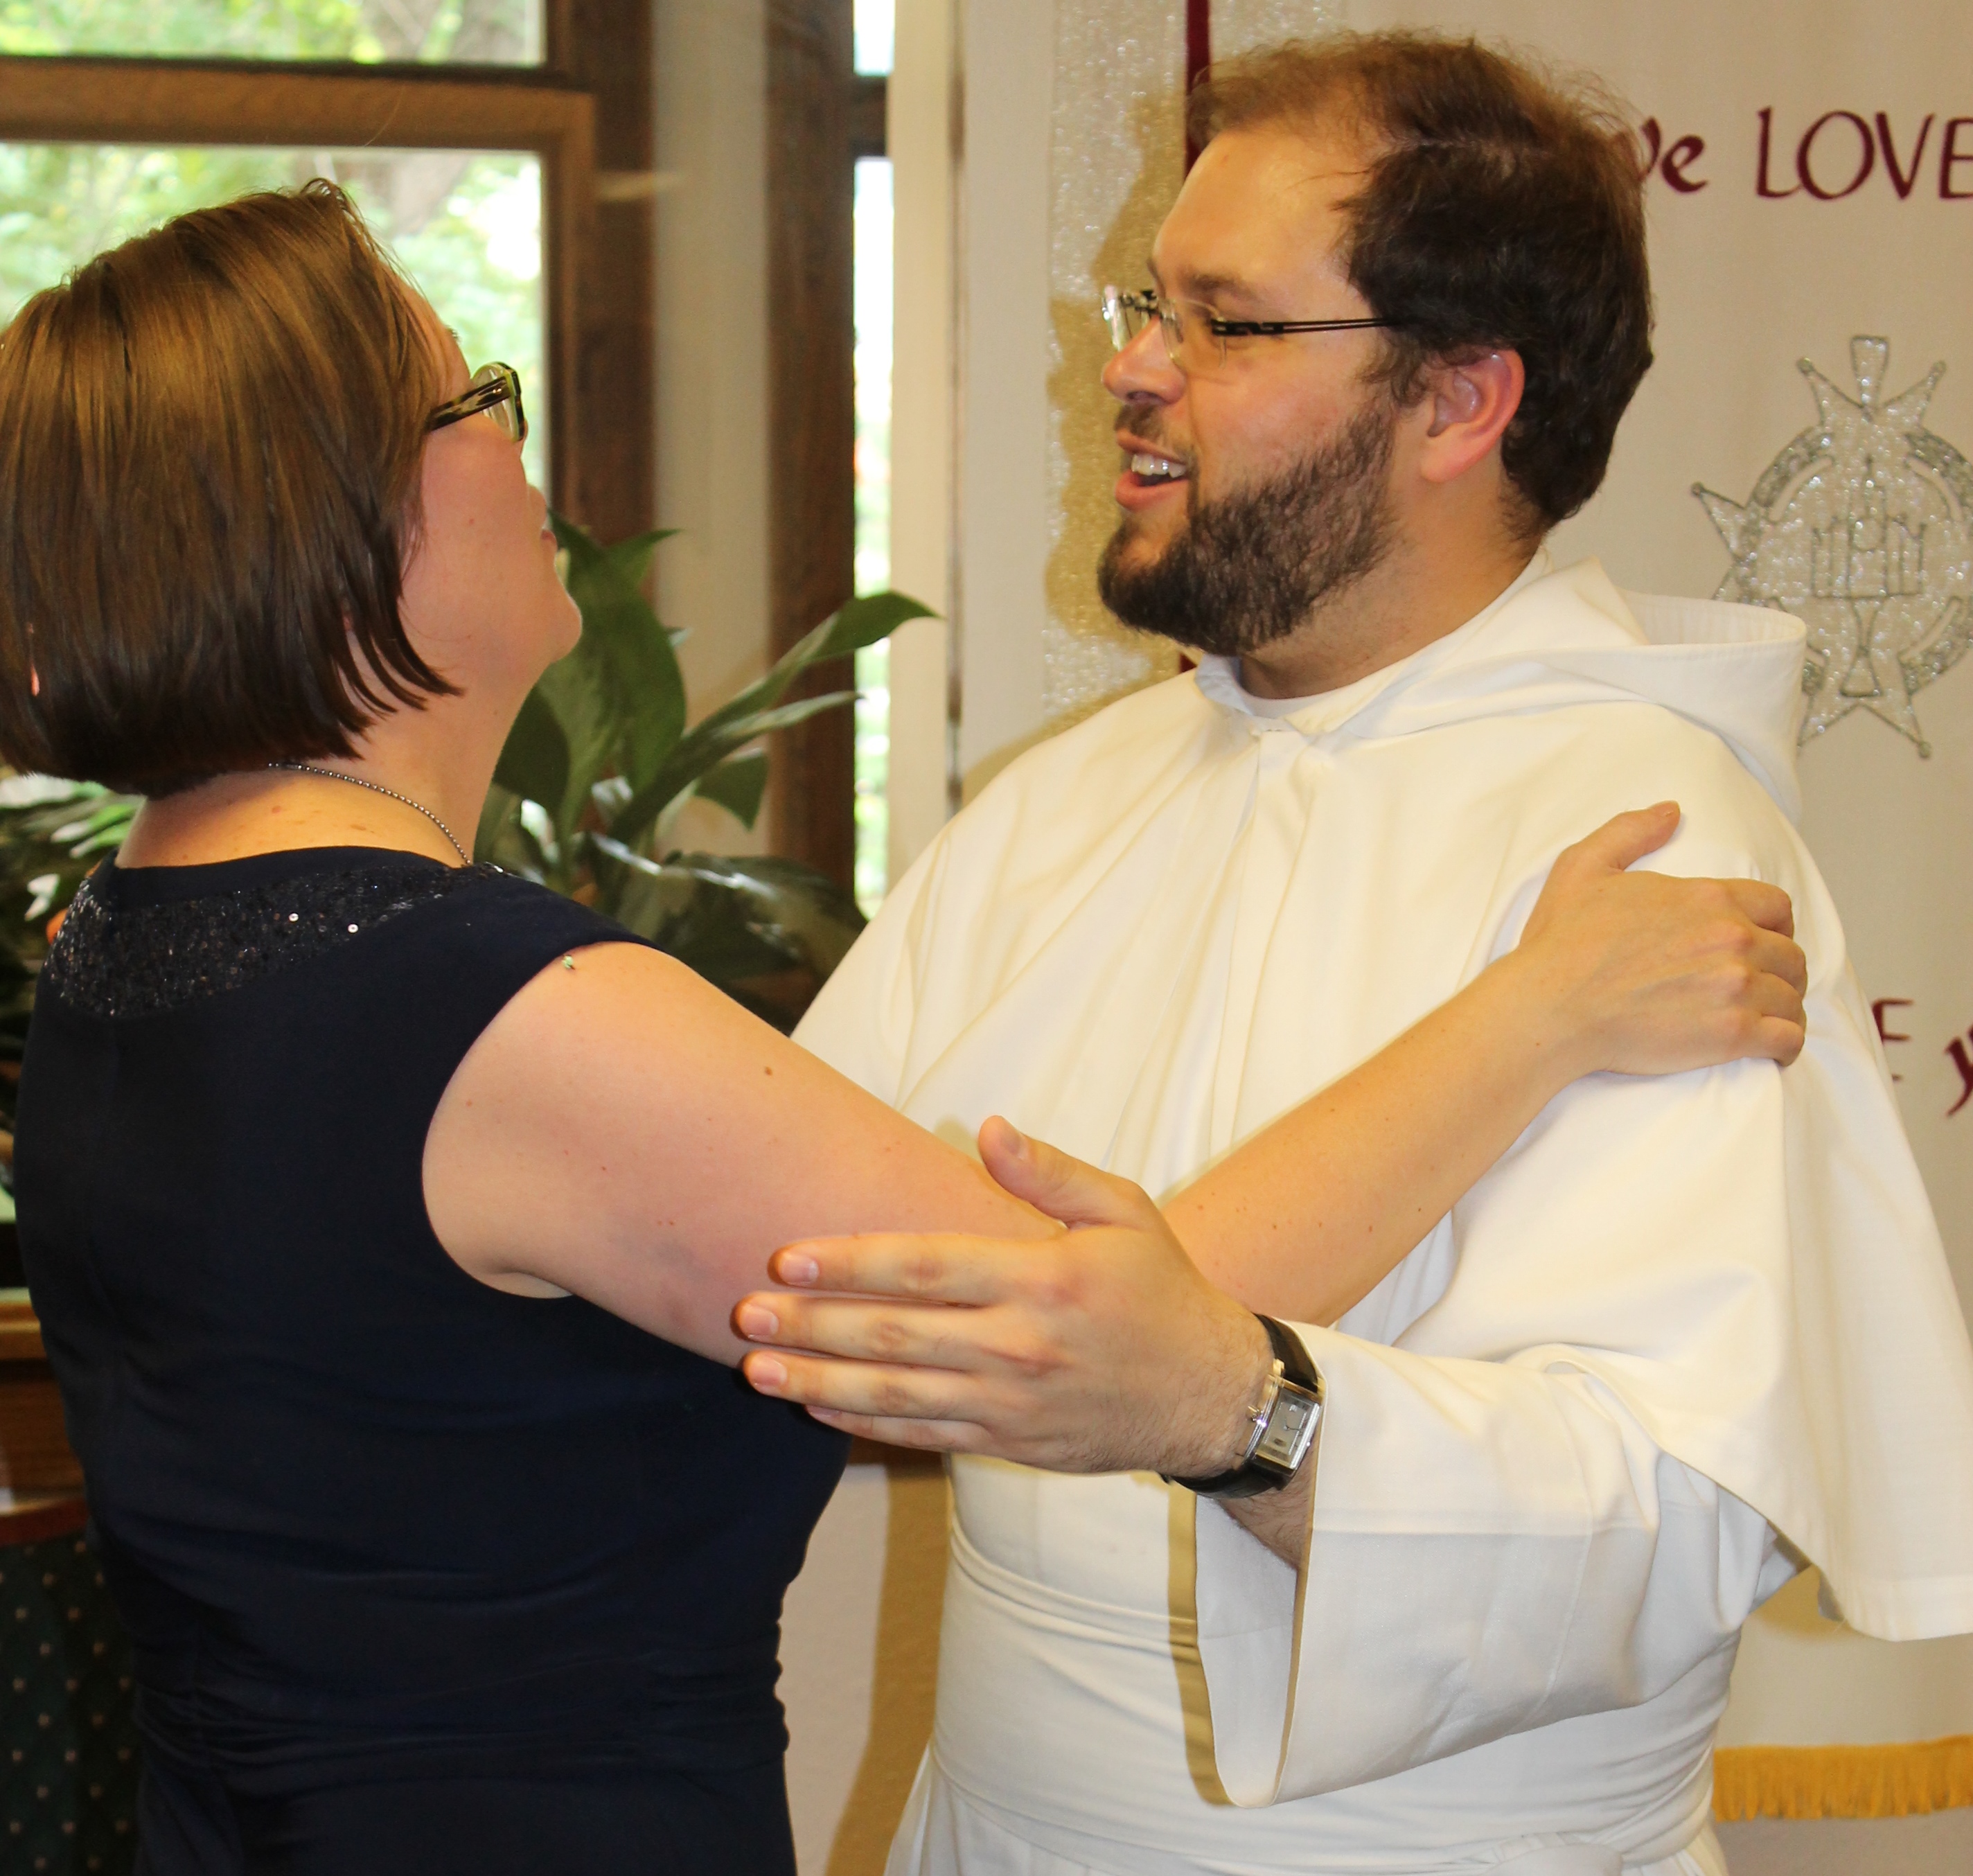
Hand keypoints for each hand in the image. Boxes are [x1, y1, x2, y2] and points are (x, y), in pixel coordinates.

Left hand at [734, 1117, 1272, 1471]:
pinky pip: (923, 1435)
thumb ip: (1051, 1173)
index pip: (925, 1267)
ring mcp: (1010, 1403)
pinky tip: (816, 1410)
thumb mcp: (1124, 1212)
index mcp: (1041, 1280)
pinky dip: (864, 1426)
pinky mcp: (1008, 1443)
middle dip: (811, 1325)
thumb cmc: (1162, 1290)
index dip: (851, 1262)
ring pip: (896, 1396)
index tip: (789, 1255)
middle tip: (745, 1314)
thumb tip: (990, 1128)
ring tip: (756, 1372)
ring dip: (818, 1384)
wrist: (1211, 1396)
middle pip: (894, 1335)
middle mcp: (1018, 1345)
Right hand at [1508, 803, 1807, 1080]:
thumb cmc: (1561, 943)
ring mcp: (1737, 987)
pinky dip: (1786, 1044)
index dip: (1774, 926)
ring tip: (1765, 1020)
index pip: (1776, 907)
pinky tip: (1772, 1049)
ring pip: (1793, 998)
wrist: (1550, 1006)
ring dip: (1783, 1008)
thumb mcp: (1583, 867)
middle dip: (1780, 971)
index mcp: (1707, 898)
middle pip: (1790, 955)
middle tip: (1761, 987)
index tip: (1762, 942)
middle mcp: (1733, 938)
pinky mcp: (1732, 1034)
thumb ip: (1630, 832)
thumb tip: (1672, 812)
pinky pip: (1788, 1037)